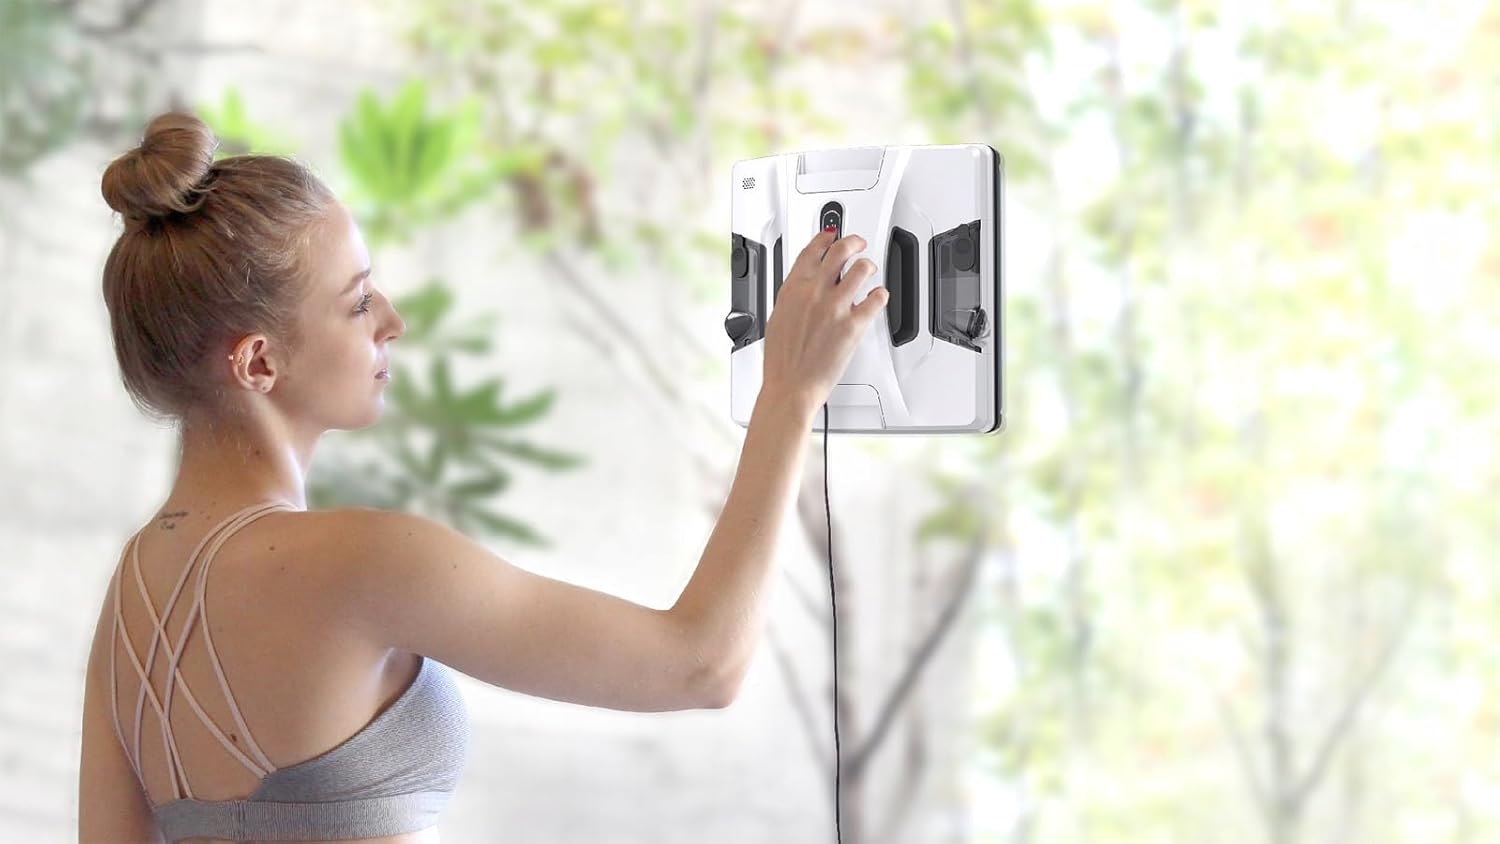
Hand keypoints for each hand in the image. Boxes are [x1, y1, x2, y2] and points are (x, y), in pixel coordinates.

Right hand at [760, 228, 888, 416]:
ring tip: (870, 271)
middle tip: (859, 244)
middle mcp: (814, 293)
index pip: (811, 251)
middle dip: (853, 242)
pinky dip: (879, 294)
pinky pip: (875, 298)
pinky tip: (878, 296)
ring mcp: (835, 307)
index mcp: (792, 290)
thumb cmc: (782, 361)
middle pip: (839, 251)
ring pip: (861, 268)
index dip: (824, 238)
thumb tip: (803, 292)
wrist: (790, 387)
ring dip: (868, 266)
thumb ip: (794, 300)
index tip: (831, 234)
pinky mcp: (853, 325)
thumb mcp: (778, 319)